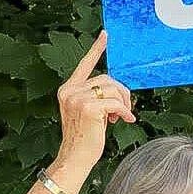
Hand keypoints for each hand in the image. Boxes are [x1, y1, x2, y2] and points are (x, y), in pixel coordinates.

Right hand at [53, 31, 134, 176]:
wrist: (74, 158)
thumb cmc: (84, 138)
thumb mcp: (87, 112)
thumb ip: (96, 97)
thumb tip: (116, 90)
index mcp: (68, 90)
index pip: (85, 64)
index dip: (97, 49)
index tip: (106, 35)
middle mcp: (70, 91)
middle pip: (107, 79)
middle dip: (121, 93)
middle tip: (123, 110)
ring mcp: (77, 98)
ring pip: (113, 89)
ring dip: (123, 103)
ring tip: (120, 117)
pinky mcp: (89, 107)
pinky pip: (116, 102)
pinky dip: (124, 111)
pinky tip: (124, 120)